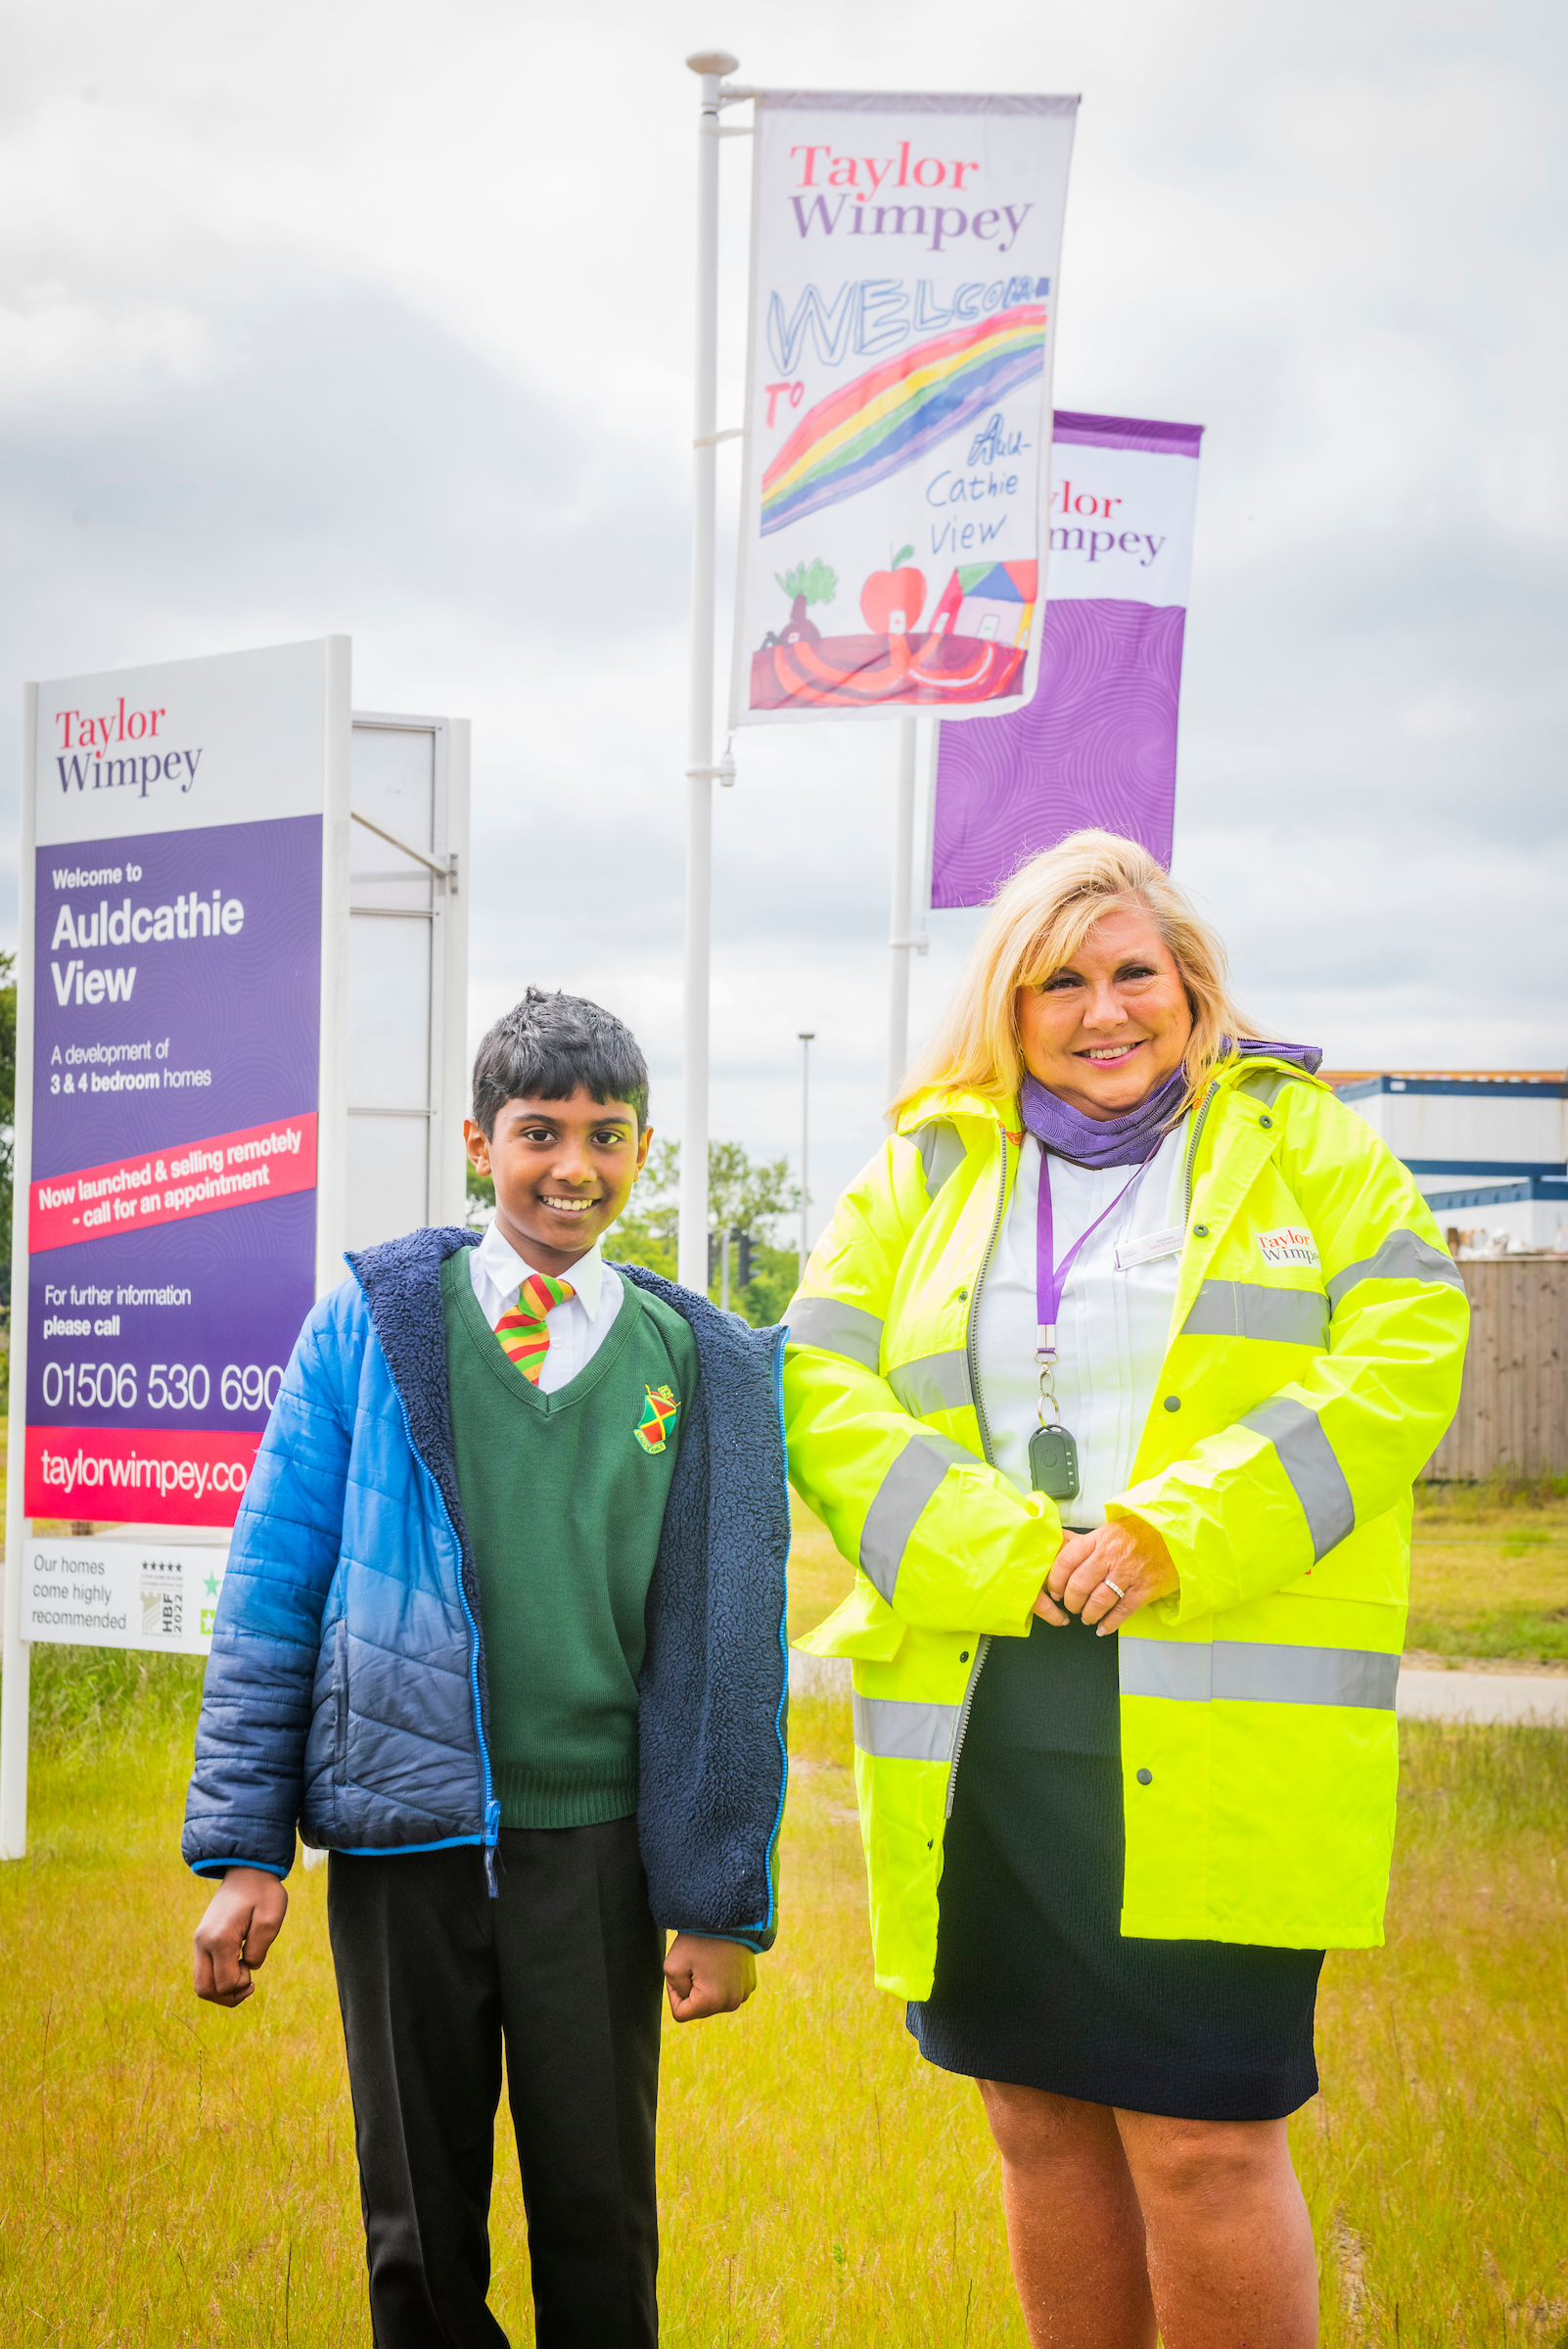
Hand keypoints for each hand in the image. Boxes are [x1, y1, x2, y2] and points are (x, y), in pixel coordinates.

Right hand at [193, 1867, 287, 2006]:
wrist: (247, 1869)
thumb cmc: (263, 1892)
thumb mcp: (271, 1920)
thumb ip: (259, 1951)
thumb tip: (246, 1968)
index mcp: (219, 1939)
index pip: (225, 1983)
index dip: (242, 1985)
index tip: (254, 1965)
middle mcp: (202, 1942)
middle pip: (204, 1990)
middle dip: (228, 1996)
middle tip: (249, 1981)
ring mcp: (199, 1941)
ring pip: (200, 1983)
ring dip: (221, 1989)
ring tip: (243, 1975)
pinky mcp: (201, 1939)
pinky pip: (203, 1970)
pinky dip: (218, 1977)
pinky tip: (237, 1966)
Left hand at [662, 1933, 756, 2022]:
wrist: (729, 1916)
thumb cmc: (698, 1939)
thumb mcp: (671, 1966)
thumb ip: (676, 1991)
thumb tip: (691, 1999)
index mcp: (713, 2001)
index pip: (681, 2014)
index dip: (673, 1993)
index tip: (681, 1970)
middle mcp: (732, 2003)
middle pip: (699, 2009)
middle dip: (692, 1990)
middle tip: (694, 1964)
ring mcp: (744, 1993)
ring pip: (713, 2001)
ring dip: (706, 1986)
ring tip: (709, 1961)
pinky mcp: (750, 1983)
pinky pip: (727, 1991)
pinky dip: (720, 1980)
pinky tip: (721, 1961)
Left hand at [1032, 1515, 1178, 1636]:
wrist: (1173, 1534)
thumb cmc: (1138, 1532)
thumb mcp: (1108, 1530)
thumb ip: (1083, 1541)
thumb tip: (1055, 1543)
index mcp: (1099, 1539)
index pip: (1067, 1560)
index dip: (1056, 1580)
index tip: (1054, 1590)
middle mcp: (1111, 1556)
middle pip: (1079, 1585)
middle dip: (1071, 1602)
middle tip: (1071, 1606)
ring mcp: (1129, 1573)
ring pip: (1098, 1601)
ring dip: (1088, 1615)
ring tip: (1087, 1617)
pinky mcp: (1145, 1589)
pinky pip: (1122, 1611)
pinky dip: (1109, 1623)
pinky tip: (1103, 1628)